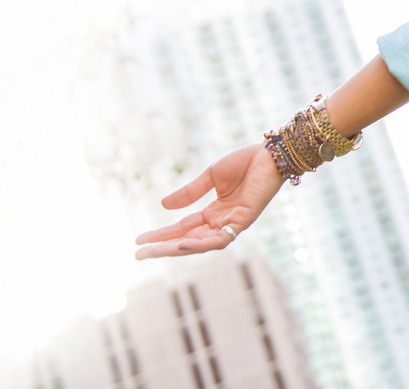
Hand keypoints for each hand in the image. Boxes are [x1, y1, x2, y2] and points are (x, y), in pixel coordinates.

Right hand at [135, 143, 284, 258]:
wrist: (271, 153)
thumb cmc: (246, 162)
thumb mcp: (211, 176)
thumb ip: (190, 192)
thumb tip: (163, 206)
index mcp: (215, 212)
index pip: (184, 228)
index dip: (161, 235)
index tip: (138, 240)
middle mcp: (223, 221)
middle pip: (189, 240)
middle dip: (163, 248)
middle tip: (138, 255)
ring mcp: (233, 223)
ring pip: (201, 244)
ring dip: (176, 248)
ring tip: (153, 251)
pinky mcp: (244, 220)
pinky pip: (221, 238)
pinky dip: (201, 243)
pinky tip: (181, 243)